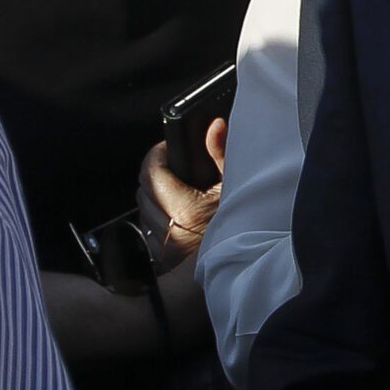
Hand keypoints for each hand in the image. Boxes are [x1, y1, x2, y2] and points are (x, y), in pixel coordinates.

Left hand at [137, 117, 228, 270]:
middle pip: (143, 189)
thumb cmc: (243, 227)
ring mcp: (163, 246)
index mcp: (183, 209)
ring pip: (143, 211)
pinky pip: (148, 232)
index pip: (151, 171)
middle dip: (154, 174)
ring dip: (153, 198)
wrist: (246, 262)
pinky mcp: (162, 258)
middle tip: (171, 168)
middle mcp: (168, 229)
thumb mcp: (235, 186)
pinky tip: (173, 217)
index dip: (156, 155)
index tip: (166, 149)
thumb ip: (221, 155)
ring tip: (173, 192)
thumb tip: (214, 127)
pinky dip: (156, 221)